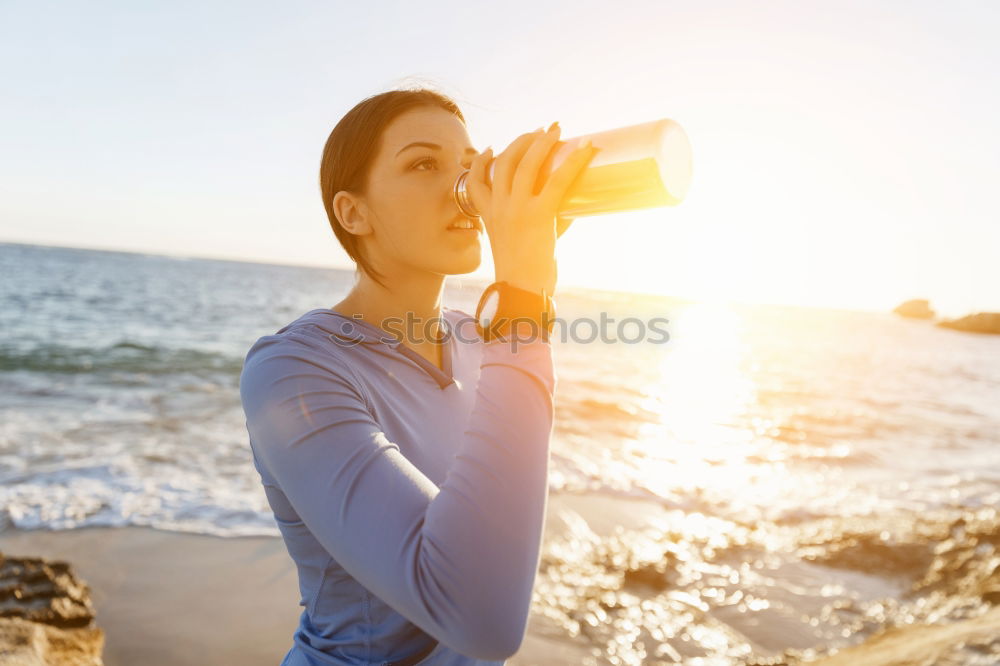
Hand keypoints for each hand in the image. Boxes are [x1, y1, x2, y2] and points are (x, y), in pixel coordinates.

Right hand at [465, 123, 594, 295]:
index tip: (492, 148)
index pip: (475, 180)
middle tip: (540, 132)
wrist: (520, 292)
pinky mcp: (538, 215)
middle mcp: (499, 207)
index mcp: (488, 216)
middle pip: (505, 162)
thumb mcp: (523, 242)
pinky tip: (585, 147)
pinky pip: (558, 180)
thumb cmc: (524, 274)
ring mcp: (517, 209)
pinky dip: (574, 161)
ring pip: (527, 164)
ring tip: (555, 131)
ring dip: (542, 143)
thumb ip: (546, 221)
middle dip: (523, 141)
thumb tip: (574, 206)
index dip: (481, 161)